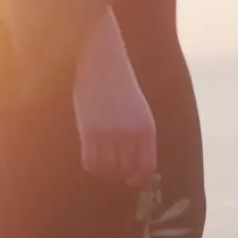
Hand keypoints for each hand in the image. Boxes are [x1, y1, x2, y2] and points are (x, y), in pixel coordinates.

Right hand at [73, 9, 156, 184]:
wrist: (100, 59)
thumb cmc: (118, 85)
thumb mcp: (138, 110)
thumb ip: (139, 136)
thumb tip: (136, 170)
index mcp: (147, 128)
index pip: (146, 167)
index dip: (138, 177)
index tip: (129, 178)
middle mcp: (131, 133)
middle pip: (126, 171)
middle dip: (119, 174)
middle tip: (111, 168)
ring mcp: (110, 133)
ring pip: (108, 169)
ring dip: (104, 170)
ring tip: (100, 159)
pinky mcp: (90, 130)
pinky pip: (91, 162)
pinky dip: (91, 165)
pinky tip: (89, 155)